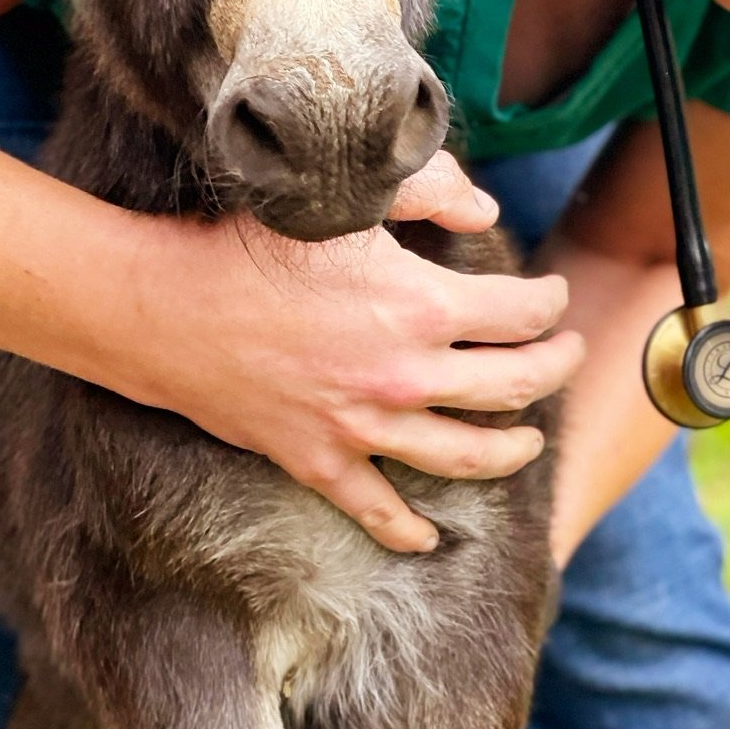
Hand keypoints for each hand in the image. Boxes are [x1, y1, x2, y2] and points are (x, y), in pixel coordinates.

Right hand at [120, 152, 582, 551]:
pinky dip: (407, 530)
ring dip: (510, 451)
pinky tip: (430, 538)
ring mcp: (363, 427)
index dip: (550, 303)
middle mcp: (406, 377)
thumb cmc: (251, 242)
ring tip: (529, 441)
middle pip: (514, 387)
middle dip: (554, 370)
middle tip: (567, 356)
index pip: (523, 315)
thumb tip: (488, 210)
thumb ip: (430, 190)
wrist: (162, 307)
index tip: (554, 295)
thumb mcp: (346, 197)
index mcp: (423, 307)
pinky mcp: (317, 460)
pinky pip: (377, 510)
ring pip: (466, 456)